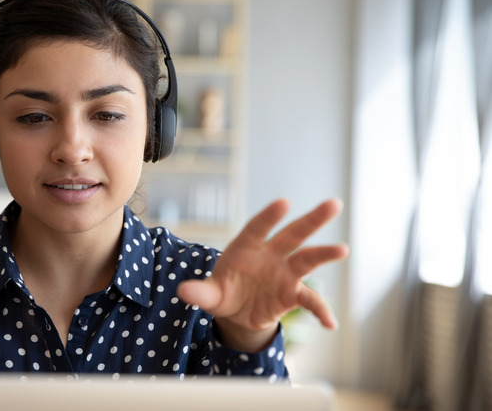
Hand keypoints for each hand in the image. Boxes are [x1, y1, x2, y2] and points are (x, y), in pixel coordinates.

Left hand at [176, 199, 347, 351]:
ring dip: (325, 254)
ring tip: (343, 249)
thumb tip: (183, 292)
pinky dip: (320, 310)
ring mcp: (284, 273)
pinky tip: (330, 324)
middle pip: (293, 234)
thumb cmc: (222, 292)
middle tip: (334, 204)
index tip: (283, 203)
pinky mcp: (292, 293)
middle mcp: (270, 255)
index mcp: (246, 247)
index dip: (269, 216)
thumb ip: (200, 293)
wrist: (236, 312)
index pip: (258, 228)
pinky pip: (310, 300)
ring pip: (307, 259)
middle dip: (312, 220)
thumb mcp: (209, 295)